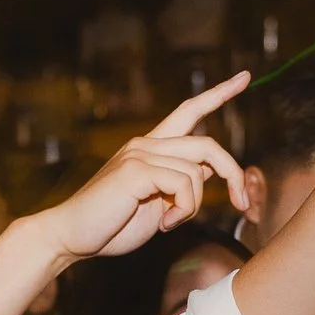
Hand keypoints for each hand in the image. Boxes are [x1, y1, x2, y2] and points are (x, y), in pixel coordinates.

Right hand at [34, 74, 249, 260]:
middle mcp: (146, 143)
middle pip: (208, 144)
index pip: (190, 111)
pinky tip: (163, 223)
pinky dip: (183, 210)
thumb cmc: (110, 225)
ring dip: (193, 206)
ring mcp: (140, 153)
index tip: (245, 77)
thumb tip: (209, 172)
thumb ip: (180, 183)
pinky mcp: (136, 169)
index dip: (218, 94)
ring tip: (169, 222)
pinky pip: (184, 184)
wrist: (70, 236)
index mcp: (150, 148)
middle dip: (233, 174)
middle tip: (243, 204)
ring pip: (197, 171)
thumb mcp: (156, 203)